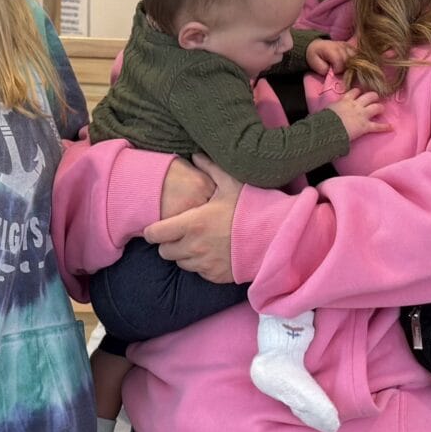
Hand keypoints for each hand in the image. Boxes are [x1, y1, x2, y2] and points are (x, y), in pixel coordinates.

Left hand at [143, 159, 242, 283]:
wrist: (277, 237)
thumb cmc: (253, 208)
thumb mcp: (232, 183)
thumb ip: (210, 169)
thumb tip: (195, 155)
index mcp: (192, 223)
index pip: (155, 234)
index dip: (153, 230)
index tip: (158, 226)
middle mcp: (194, 247)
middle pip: (164, 252)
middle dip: (168, 243)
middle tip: (179, 233)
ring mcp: (205, 264)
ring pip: (181, 263)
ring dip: (184, 254)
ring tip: (197, 242)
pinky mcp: (216, 276)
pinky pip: (199, 273)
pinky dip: (201, 264)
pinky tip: (212, 252)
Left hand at [305, 38, 353, 77]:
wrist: (316, 46)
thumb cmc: (315, 56)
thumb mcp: (315, 64)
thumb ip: (324, 69)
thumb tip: (334, 73)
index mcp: (330, 49)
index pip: (340, 61)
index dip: (338, 70)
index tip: (333, 72)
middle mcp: (340, 46)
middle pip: (348, 60)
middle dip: (345, 69)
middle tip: (339, 72)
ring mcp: (347, 45)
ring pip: (355, 57)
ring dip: (351, 65)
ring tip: (344, 69)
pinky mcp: (350, 46)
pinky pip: (357, 54)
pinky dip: (355, 60)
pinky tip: (349, 64)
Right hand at [330, 88, 384, 141]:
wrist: (329, 128)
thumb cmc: (325, 119)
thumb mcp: (328, 108)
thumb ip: (333, 106)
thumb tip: (330, 108)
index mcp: (346, 100)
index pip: (355, 91)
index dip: (359, 92)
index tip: (359, 94)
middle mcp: (356, 105)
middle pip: (369, 96)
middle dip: (373, 97)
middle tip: (374, 99)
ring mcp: (362, 115)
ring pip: (376, 107)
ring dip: (380, 107)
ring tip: (381, 109)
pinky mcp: (365, 126)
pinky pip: (377, 126)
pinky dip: (384, 127)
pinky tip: (391, 128)